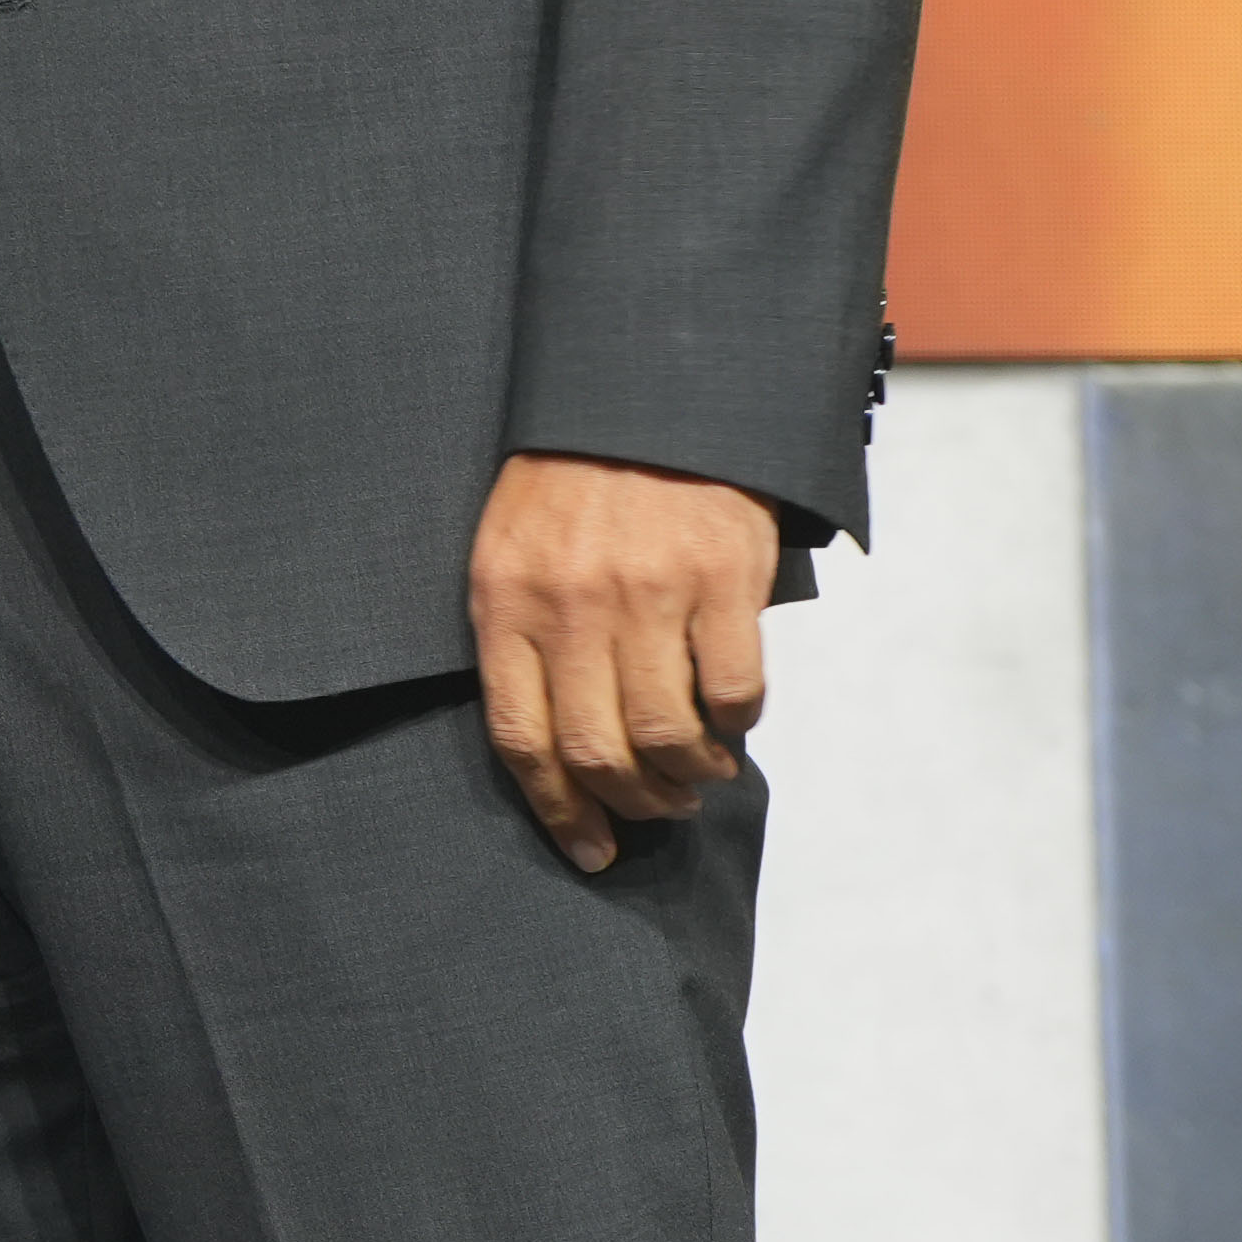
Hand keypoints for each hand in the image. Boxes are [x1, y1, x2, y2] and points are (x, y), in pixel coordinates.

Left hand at [468, 451, 778, 870]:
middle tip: (659, 807)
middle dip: (634, 803)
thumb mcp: (509, 547)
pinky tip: (732, 721)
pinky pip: (733, 691)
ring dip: (690, 775)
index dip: (557, 811)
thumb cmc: (570, 480)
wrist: (644, 392)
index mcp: (505, 600)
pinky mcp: (721, 578)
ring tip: (701, 773)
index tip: (590, 850)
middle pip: (597, 752)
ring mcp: (647, 592)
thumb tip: (554, 749)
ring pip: (667, 735)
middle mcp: (571, 604)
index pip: (521, 738)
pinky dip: (737, 725)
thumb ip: (521, 636)